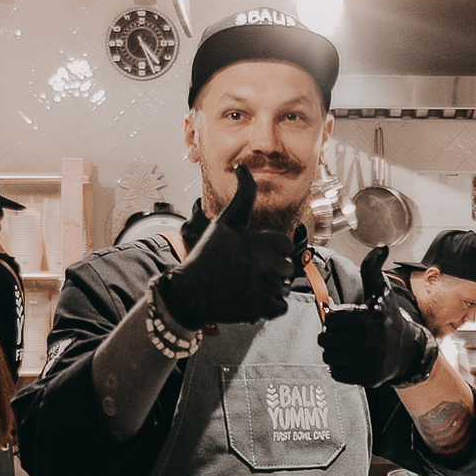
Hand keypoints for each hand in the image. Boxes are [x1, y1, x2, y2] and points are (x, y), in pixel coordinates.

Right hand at [157, 166, 294, 328]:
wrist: (188, 292)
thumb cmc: (207, 255)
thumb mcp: (225, 222)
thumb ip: (242, 195)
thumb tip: (243, 166)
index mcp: (255, 241)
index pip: (286, 246)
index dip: (272, 251)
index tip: (254, 255)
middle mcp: (259, 264)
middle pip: (287, 268)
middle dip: (273, 271)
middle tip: (249, 273)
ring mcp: (258, 288)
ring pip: (285, 288)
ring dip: (272, 289)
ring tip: (249, 286)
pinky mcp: (256, 309)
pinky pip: (281, 308)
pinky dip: (270, 307)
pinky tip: (252, 299)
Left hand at [319, 246, 438, 388]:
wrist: (405, 350)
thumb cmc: (387, 317)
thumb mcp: (380, 292)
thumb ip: (372, 269)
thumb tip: (380, 247)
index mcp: (368, 317)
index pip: (330, 319)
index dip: (335, 318)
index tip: (347, 319)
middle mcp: (368, 339)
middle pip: (324, 339)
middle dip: (331, 335)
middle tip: (345, 334)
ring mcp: (367, 361)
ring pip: (327, 356)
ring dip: (334, 351)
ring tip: (348, 346)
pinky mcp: (365, 378)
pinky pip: (335, 372)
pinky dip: (339, 367)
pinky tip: (353, 360)